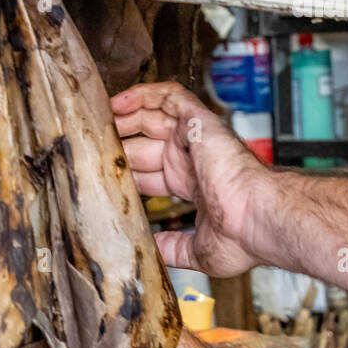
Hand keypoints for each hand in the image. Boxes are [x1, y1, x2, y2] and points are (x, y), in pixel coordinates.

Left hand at [112, 81, 269, 277]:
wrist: (258, 220)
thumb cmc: (243, 236)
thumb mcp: (197, 251)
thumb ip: (172, 248)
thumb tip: (150, 252)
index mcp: (194, 186)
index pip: (151, 173)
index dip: (126, 171)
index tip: (99, 175)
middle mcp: (193, 160)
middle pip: (146, 143)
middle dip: (119, 143)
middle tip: (89, 147)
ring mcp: (195, 140)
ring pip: (155, 114)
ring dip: (126, 115)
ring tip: (99, 119)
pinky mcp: (198, 123)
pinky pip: (171, 96)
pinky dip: (144, 94)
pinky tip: (119, 101)